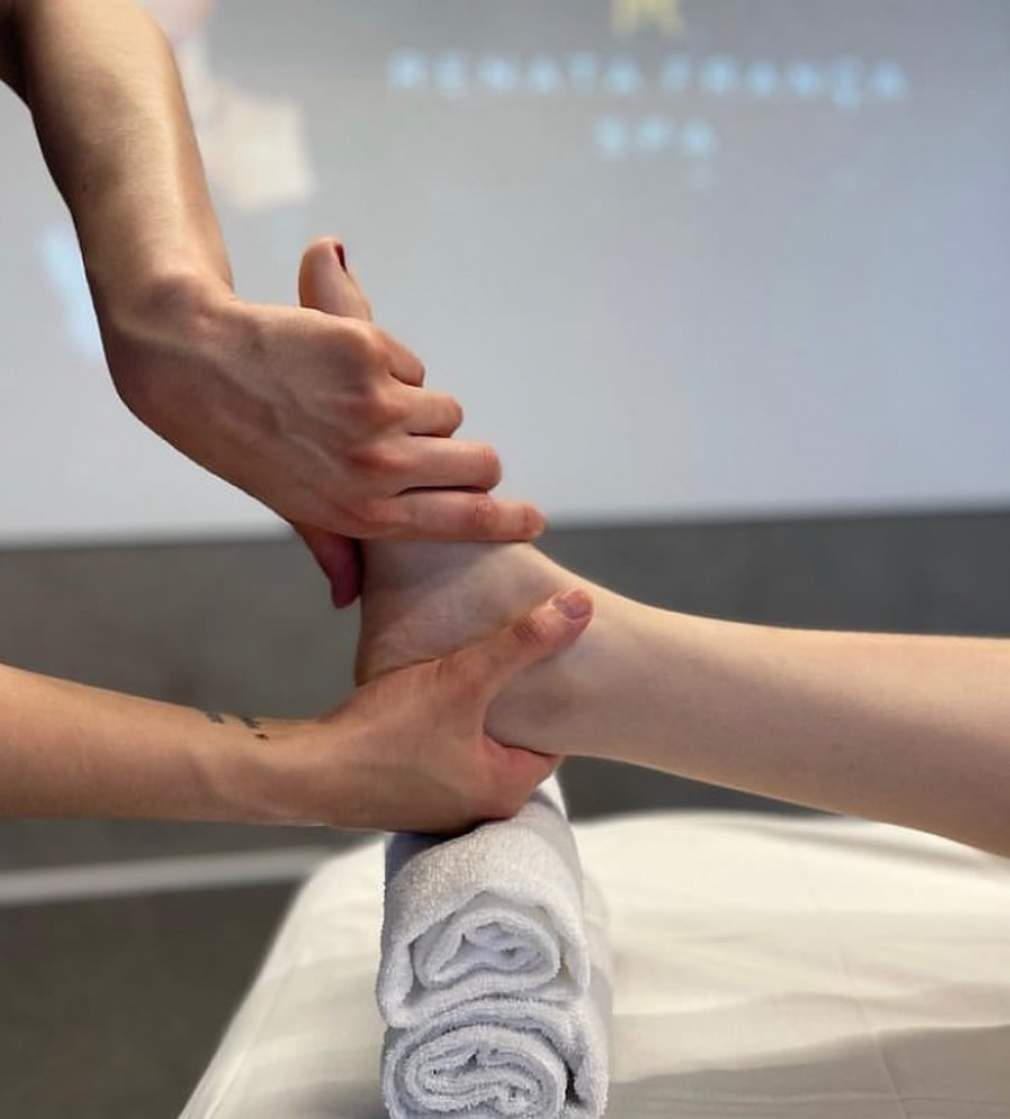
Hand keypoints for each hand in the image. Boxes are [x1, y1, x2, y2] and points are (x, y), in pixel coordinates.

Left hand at [102, 243, 544, 604]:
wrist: (189, 364)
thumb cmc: (241, 441)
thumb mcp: (289, 505)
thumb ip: (333, 549)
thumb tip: (351, 601)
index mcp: (362, 514)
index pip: (465, 522)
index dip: (508, 520)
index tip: (532, 519)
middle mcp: (376, 468)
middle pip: (479, 464)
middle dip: (473, 458)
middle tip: (446, 449)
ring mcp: (376, 410)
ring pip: (445, 410)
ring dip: (417, 407)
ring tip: (358, 404)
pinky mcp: (369, 355)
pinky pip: (412, 366)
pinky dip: (388, 366)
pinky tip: (337, 370)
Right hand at [275, 588, 592, 831]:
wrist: (308, 773)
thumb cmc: (387, 732)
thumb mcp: (463, 678)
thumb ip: (523, 642)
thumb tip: (580, 607)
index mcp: (508, 790)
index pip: (552, 739)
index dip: (547, 696)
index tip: (542, 663)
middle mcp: (482, 810)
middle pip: (514, 743)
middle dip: (510, 705)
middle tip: (508, 660)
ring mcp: (444, 809)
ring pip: (477, 748)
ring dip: (473, 716)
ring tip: (468, 673)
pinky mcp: (411, 800)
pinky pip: (445, 757)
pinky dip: (443, 730)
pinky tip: (428, 699)